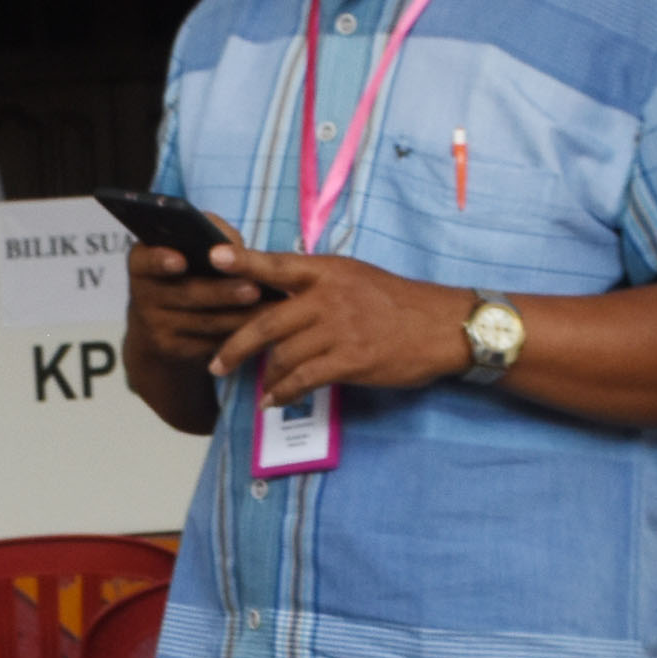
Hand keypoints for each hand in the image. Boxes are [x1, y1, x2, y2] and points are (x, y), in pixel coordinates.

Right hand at [127, 231, 266, 382]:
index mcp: (142, 262)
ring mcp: (154, 326)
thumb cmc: (186, 271)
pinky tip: (259, 328)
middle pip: (186, 294)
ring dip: (238, 316)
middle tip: (254, 289)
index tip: (181, 260)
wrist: (160, 320)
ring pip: (203, 321)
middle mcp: (141, 295)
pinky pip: (207, 343)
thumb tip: (235, 247)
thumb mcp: (190, 248)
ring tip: (269, 308)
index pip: (145, 261)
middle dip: (222, 292)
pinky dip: (234, 335)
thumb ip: (210, 237)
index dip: (160, 261)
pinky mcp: (170, 350)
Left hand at [206, 247, 476, 404]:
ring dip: (266, 375)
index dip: (243, 261)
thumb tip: (279, 299)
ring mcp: (339, 328)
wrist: (442, 326)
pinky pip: (303, 378)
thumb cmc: (399, 303)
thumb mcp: (357, 278)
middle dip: (237, 345)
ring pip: (284, 354)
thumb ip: (318, 285)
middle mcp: (329, 296)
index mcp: (329, 271)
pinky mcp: (350, 359)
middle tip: (216, 363)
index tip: (214, 257)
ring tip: (260, 387)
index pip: (277, 265)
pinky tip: (273, 400)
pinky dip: (283, 392)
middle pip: (268, 321)